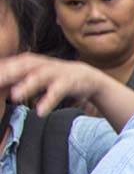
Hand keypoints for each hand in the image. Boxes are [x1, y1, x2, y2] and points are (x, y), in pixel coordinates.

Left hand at [0, 54, 119, 117]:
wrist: (85, 76)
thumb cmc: (53, 78)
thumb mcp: (31, 78)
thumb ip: (14, 82)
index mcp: (28, 62)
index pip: (8, 65)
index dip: (0, 72)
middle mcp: (40, 65)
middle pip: (21, 68)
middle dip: (7, 75)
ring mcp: (54, 73)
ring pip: (39, 78)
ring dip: (27, 86)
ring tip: (15, 97)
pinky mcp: (68, 82)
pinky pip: (57, 92)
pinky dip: (48, 101)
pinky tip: (40, 111)